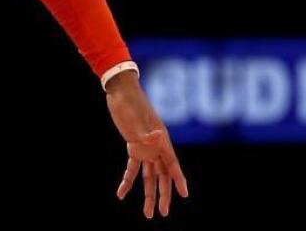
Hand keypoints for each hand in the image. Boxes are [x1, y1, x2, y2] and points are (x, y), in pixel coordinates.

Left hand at [105, 71, 189, 218]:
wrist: (120, 91)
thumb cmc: (131, 102)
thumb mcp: (137, 117)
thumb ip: (146, 131)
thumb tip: (158, 137)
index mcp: (162, 141)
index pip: (173, 164)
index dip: (179, 180)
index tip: (185, 195)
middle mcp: (157, 147)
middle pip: (163, 176)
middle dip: (164, 195)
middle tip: (163, 214)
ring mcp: (146, 148)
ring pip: (150, 176)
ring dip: (148, 194)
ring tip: (148, 214)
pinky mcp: (134, 146)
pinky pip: (133, 168)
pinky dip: (127, 181)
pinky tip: (120, 194)